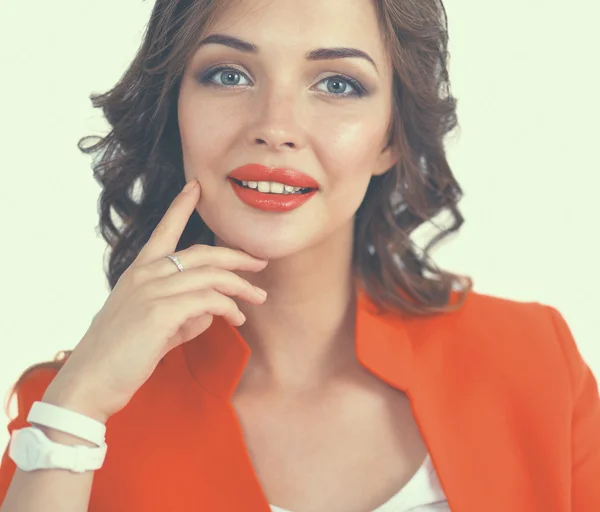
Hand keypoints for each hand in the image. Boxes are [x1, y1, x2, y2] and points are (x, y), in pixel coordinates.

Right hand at [43, 179, 267, 422]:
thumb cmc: (122, 355)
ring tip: (258, 299)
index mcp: (138, 271)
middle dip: (237, 255)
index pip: (164, 231)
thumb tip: (214, 310)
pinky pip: (208, 300)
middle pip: (203, 253)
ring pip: (211, 275)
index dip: (181, 207)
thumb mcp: (155, 325)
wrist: (91, 382)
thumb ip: (184, 312)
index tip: (195, 187)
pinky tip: (237, 319)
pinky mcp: (160, 311)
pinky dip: (228, 308)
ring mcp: (152, 290)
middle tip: (260, 262)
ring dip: (240, 287)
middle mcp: (145, 274)